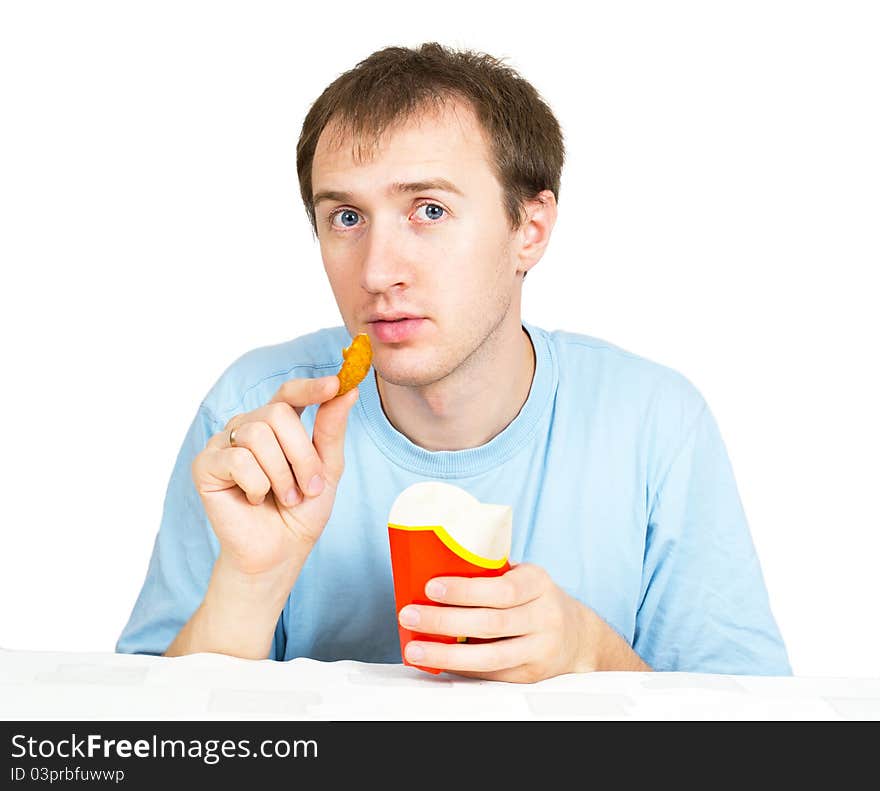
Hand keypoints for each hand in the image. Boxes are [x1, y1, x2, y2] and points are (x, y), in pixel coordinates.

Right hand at [191, 375, 358, 577]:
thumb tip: (347, 391)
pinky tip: (255, 499)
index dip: (311, 387)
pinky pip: (237, 460)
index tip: (336, 384)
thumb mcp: (326, 469)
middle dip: (301, 454)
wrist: (279, 551)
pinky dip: (257, 485)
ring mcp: (224, 443)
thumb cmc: (301, 510)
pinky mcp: (205, 465)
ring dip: (281, 474)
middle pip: (277, 413)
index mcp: (277, 424)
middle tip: (308, 487)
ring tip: (285, 498)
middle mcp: (248, 426)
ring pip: (257, 435)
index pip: (290, 392)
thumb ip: (331, 430)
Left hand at [398, 563, 650, 681]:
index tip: (432, 587)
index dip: (466, 589)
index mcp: (538, 583)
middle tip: (410, 614)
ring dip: (447, 653)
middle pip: (492, 623)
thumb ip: (489, 575)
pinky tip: (437, 661)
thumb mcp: (522, 577)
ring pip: (491, 656)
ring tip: (415, 648)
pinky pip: (492, 673)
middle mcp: (544, 616)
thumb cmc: (534, 599)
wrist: (577, 636)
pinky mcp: (531, 674)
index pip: (502, 588)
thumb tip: (431, 569)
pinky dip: (461, 668)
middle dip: (445, 620)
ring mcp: (540, 649)